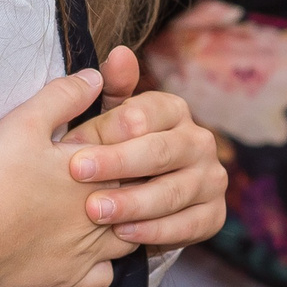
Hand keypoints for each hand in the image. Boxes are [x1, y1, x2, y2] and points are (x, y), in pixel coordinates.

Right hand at [0, 69, 129, 286]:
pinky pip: (103, 276)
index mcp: (99, 173)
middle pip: (142, 198)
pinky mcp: (70, 278)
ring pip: (131, 238)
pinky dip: (102, 266)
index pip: (138, 155)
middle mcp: (104, 213)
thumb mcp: (23, 123)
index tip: (126, 138)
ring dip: (127, 224)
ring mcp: (89, 250)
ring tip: (111, 211)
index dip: (135, 144)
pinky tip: (88, 254)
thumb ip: (63, 97)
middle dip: (138, 185)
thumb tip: (96, 77)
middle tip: (121, 174)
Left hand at [61, 46, 226, 248]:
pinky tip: (124, 234)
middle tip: (78, 176)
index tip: (72, 150)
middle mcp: (198, 141)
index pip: (144, 115)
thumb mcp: (108, 118)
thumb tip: (119, 52)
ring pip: (173, 191)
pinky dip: (156, 231)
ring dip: (133, 203)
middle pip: (160, 151)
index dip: (107, 132)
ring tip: (96, 211)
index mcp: (173, 110)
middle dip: (117, 165)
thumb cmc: (114, 149)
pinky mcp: (213, 215)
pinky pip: (188, 225)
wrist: (134, 197)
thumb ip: (113, 87)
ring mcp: (211, 179)